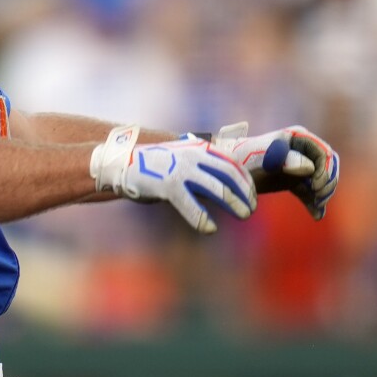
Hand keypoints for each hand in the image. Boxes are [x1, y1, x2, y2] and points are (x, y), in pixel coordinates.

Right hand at [90, 125, 255, 233]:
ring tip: (244, 215)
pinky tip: (210, 228)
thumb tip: (223, 183)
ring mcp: (182, 170)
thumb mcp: (182, 155)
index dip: (246, 180)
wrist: (124, 163)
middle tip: (252, 208)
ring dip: (234, 204)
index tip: (253, 194)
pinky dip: (203, 219)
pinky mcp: (169, 186)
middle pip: (230, 175)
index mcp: (199, 148)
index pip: (232, 163)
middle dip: (245, 192)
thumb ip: (201, 165)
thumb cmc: (156, 164)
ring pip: (217, 189)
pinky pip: (192, 206)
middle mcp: (194, 156)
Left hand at [212, 122, 339, 219]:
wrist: (228, 171)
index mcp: (298, 138)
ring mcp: (300, 166)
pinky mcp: (295, 181)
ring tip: (316, 208)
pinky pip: (311, 192)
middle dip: (328, 183)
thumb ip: (285, 160)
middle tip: (319, 198)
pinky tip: (316, 215)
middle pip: (329, 167)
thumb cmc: (243, 159)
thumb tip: (310, 167)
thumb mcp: (263, 158)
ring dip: (323, 195)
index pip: (325, 153)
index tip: (316, 186)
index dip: (326, 170)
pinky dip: (315, 203)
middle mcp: (303, 150)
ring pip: (323, 181)